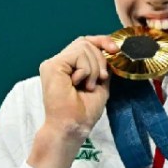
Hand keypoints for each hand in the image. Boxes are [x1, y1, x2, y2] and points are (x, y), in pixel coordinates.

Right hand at [27, 36, 119, 167]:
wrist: (73, 126)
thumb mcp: (100, 83)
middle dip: (100, 59)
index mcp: (68, 66)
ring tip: (87, 86)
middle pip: (85, 42)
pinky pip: (78, 54)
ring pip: (84, 46)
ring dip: (94, 68)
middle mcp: (58, 62)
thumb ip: (102, 66)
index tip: (115, 50)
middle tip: (100, 80)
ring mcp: (53, 63)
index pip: (85, 43)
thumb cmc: (84, 112)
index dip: (102, 41)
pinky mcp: (52, 65)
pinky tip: (79, 83)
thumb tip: (110, 49)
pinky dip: (86, 69)